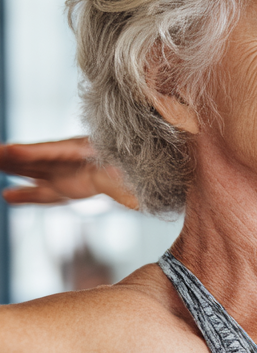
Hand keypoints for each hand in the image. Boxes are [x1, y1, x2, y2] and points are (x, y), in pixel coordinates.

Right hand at [0, 137, 136, 208]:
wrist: (147, 174)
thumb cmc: (141, 171)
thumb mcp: (134, 179)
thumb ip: (126, 189)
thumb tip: (134, 203)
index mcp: (90, 152)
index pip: (57, 151)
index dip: (34, 152)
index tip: (12, 150)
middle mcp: (74, 161)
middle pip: (37, 158)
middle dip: (13, 156)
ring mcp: (68, 174)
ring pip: (33, 172)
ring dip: (11, 169)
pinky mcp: (68, 189)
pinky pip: (43, 193)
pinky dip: (26, 195)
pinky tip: (8, 195)